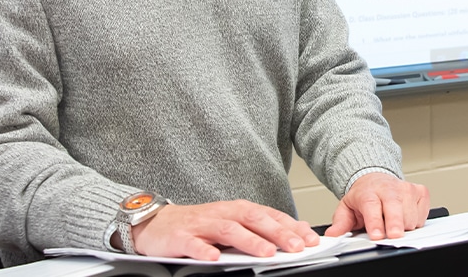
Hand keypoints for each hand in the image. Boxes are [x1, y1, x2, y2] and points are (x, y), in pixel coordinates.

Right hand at [129, 200, 319, 260]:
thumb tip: (296, 229)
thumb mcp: (233, 221)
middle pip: (254, 220)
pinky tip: (215, 258)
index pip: (270, 216)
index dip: (291, 226)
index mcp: (238, 210)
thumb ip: (261, 225)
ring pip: (229, 230)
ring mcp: (202, 224)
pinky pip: (194, 244)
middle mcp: (223, 214)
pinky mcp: (181, 237)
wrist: (157, 222)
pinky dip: (205, 250)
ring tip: (266, 253)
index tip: (310, 239)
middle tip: (296, 247)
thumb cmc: (199, 223)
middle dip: (278, 234)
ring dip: (250, 241)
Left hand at [324, 172, 429, 239]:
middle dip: (395, 222)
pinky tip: (406, 215)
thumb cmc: (364, 195)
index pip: (372, 206)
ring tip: (393, 222)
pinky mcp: (420, 191)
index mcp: (368, 192)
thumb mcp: (347, 208)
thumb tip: (333, 234)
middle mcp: (389, 188)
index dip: (375, 221)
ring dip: (403, 226)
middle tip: (394, 235)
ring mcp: (406, 188)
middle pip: (395, 207)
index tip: (376, 235)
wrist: (375, 178)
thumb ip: (340, 222)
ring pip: (410, 214)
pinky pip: (423, 213)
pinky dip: (416, 220)